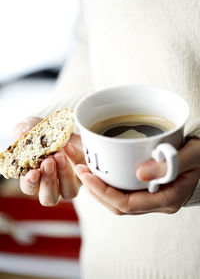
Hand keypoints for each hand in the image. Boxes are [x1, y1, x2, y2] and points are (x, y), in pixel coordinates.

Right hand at [14, 117, 84, 205]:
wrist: (67, 127)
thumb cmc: (44, 132)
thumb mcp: (32, 126)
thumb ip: (23, 130)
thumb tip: (23, 132)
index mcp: (35, 178)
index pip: (30, 188)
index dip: (30, 183)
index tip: (33, 173)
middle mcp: (53, 185)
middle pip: (49, 197)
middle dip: (48, 181)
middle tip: (48, 162)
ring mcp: (71, 182)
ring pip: (69, 192)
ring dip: (64, 175)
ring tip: (60, 156)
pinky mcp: (86, 173)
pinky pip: (84, 174)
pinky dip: (77, 160)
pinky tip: (70, 147)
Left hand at [75, 139, 199, 214]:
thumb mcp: (191, 155)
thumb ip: (168, 165)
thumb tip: (139, 173)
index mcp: (167, 199)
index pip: (126, 204)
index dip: (103, 191)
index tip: (86, 173)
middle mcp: (157, 202)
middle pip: (118, 205)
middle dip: (95, 190)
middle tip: (80, 169)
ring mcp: (153, 197)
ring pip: (119, 200)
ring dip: (99, 187)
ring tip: (85, 169)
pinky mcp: (149, 189)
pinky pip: (124, 192)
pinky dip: (109, 183)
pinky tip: (101, 170)